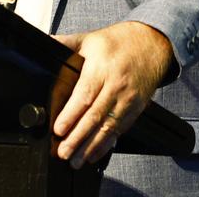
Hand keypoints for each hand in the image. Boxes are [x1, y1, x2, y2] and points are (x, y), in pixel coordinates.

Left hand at [51, 21, 173, 167]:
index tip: (58, 129)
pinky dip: (107, 144)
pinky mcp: (136, 108)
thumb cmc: (120, 42)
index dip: (71, 115)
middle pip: (95, 116)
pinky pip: (121, 130)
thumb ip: (66, 43)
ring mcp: (128, 99)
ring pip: (108, 127)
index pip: (85, 95)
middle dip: (78, 138)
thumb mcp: (90, 38)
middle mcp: (116, 86)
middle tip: (63, 152)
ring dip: (91, 146)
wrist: (153, 43)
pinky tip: (94, 153)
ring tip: (76, 160)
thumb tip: (46, 43)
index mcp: (102, 68)